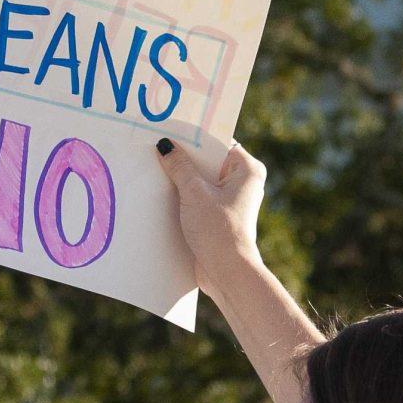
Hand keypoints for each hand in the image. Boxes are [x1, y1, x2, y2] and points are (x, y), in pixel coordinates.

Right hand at [154, 138, 266, 292]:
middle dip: (185, 158)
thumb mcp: (195, 193)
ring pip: (201, 181)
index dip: (196, 137)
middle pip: (208, 162)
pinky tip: (159, 192)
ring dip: (181, 179)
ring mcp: (230, 201)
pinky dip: (182, 197)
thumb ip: (179, 166)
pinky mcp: (218, 217)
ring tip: (154, 167)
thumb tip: (165, 145)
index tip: (172, 129)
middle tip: (157, 146)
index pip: (219, 143)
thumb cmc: (219, 230)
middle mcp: (243, 183)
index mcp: (247, 169)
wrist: (227, 272)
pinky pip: (198, 199)